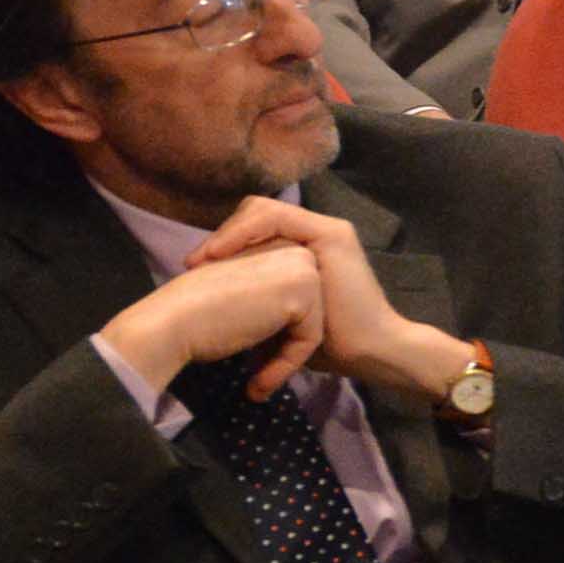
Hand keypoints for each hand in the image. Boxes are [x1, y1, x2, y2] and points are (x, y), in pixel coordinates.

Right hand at [96, 238, 334, 405]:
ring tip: (255, 384)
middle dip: (282, 348)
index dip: (272, 337)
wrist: (173, 320)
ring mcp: (302, 267)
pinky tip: (257, 384)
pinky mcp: (304, 291)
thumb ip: (264, 298)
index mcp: (274, 247)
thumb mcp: (239, 297)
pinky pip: (309, 339)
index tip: (251, 362)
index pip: (291, 301)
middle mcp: (293, 249)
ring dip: (284, 360)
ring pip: (311, 326)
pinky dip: (285, 365)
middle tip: (254, 379)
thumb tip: (281, 320)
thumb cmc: (194, 314)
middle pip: (306, 313)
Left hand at [207, 195, 474, 406]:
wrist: (369, 352)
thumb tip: (213, 301)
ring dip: (228, 233)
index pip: (254, 228)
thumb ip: (258, 299)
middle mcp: (317, 232)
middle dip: (222, 236)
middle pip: (255, 214)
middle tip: (194, 264)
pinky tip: (222, 254)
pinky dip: (244, 232)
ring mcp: (327, 230)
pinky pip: (277, 218)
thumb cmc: (328, 345)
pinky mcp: (331, 235)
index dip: (223, 242)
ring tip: (203, 260)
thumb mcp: (280, 316)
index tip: (195, 269)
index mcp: (306, 247)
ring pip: (262, 211)